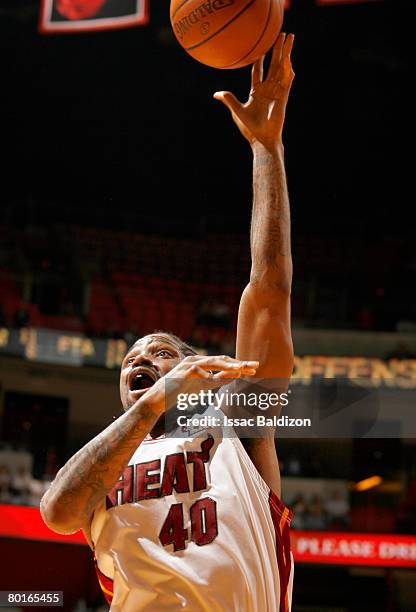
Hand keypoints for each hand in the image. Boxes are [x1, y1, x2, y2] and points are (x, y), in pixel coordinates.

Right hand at [138, 355, 258, 414]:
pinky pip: (199, 373)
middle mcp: (196, 361)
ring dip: (228, 365)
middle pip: (221, 360)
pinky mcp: (183, 373)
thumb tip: (235, 376)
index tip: (253, 369)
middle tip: (254, 366)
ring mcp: (189, 365)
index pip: (223, 362)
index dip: (238, 364)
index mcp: (201, 363)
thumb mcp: (203, 386)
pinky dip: (209, 375)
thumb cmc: (180, 392)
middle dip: (238, 363)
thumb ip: (217, 380)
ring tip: (241, 369)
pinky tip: (219, 377)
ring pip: (212, 363)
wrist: (159, 399)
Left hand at [214, 33, 294, 152]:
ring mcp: (277, 92)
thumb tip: (216, 94)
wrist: (262, 139)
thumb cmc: (249, 129)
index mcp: (257, 92)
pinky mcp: (283, 97)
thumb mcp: (237, 111)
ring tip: (289, 38)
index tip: (260, 48)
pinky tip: (289, 58)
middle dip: (277, 50)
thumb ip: (229, 100)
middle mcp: (268, 90)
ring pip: (282, 68)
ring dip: (286, 53)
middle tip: (280, 35)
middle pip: (273, 65)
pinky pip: (287, 80)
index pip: (258, 72)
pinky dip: (288, 68)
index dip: (259, 59)